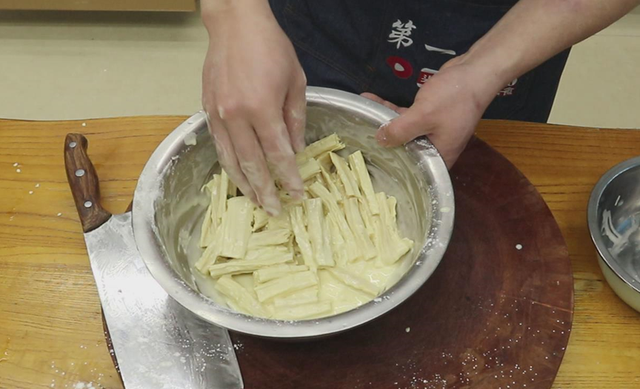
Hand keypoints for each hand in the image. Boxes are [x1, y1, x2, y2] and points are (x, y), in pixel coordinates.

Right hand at [202, 0, 305, 215]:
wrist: (235, 25)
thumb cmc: (271, 48)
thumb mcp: (295, 82)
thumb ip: (295, 120)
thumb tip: (296, 151)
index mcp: (261, 108)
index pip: (277, 154)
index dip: (289, 177)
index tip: (298, 194)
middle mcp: (236, 116)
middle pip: (252, 164)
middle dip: (265, 191)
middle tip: (275, 210)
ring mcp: (218, 115)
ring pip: (230, 160)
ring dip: (244, 185)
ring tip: (256, 202)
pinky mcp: (207, 111)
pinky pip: (218, 146)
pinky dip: (229, 165)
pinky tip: (238, 176)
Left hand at [364, 56, 501, 167]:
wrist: (476, 70)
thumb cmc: (454, 98)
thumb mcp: (423, 116)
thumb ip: (400, 130)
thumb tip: (379, 141)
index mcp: (440, 155)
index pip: (413, 169)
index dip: (393, 165)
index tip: (372, 160)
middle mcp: (437, 146)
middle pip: (406, 149)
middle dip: (384, 141)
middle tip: (359, 138)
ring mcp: (433, 130)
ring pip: (404, 130)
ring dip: (385, 121)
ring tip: (360, 114)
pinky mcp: (430, 114)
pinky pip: (407, 116)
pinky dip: (392, 110)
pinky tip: (373, 100)